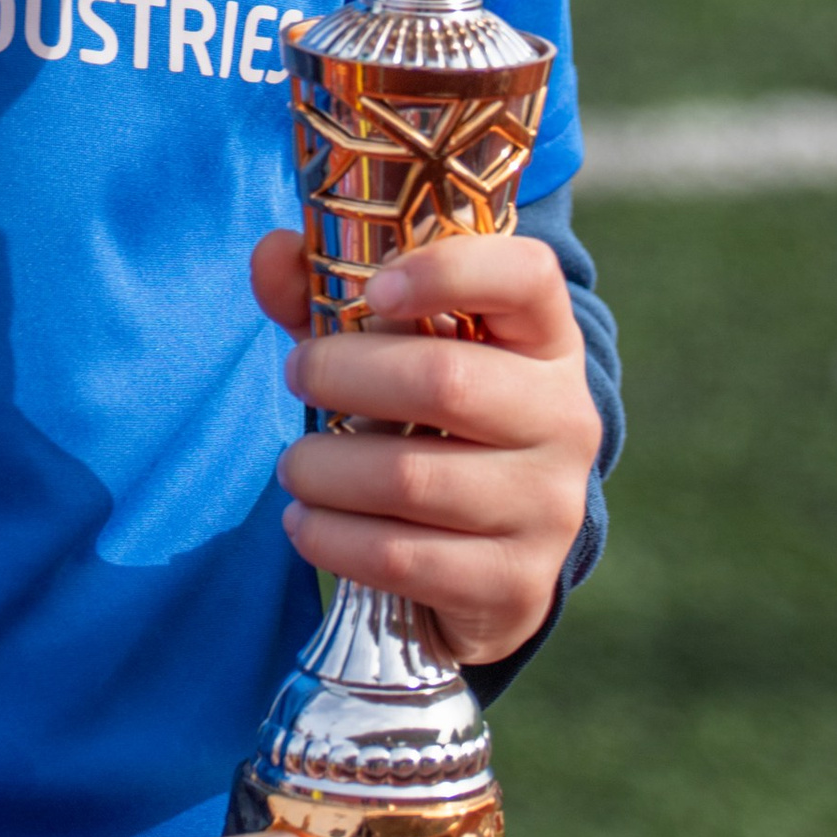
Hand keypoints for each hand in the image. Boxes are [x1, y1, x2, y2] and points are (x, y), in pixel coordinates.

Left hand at [249, 230, 600, 670]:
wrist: (489, 560)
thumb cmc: (427, 424)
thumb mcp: (388, 351)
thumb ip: (327, 295)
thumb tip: (271, 255)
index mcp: (545, 341)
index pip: (527, 277)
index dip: (450, 269)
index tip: (377, 286)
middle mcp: (565, 418)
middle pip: (444, 380)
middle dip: (340, 373)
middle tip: (296, 375)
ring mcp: (549, 506)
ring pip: (409, 478)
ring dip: (322, 469)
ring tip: (296, 466)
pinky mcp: (515, 582)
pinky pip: (400, 557)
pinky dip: (330, 538)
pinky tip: (307, 524)